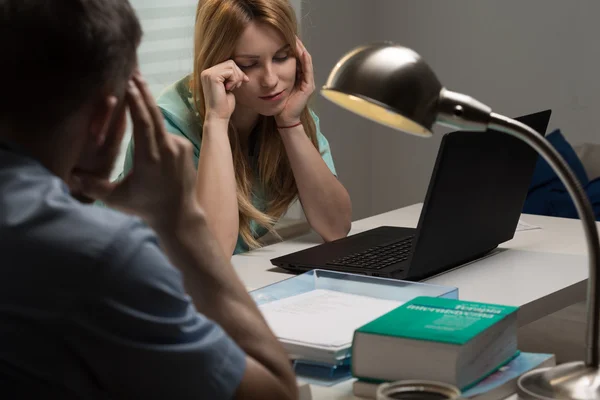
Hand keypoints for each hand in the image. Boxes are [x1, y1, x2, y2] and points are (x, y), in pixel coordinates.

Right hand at [76, 73, 200, 229]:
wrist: (180, 215)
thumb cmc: (146, 207)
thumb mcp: (117, 199)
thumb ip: (93, 187)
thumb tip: (71, 175)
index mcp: (151, 157)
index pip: (144, 123)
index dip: (136, 102)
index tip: (129, 83)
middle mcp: (168, 148)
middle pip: (154, 114)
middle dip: (143, 91)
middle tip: (134, 71)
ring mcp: (180, 146)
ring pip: (160, 124)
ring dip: (148, 108)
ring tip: (136, 89)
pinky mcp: (186, 147)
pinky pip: (167, 134)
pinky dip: (156, 128)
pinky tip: (146, 124)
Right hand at [201, 60, 248, 121]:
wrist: (218, 116)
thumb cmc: (224, 105)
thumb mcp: (228, 86)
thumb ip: (230, 76)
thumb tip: (240, 69)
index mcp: (209, 74)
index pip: (227, 64)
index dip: (238, 72)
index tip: (243, 81)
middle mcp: (206, 72)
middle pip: (230, 62)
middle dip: (238, 74)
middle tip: (238, 86)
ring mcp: (208, 74)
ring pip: (231, 65)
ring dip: (237, 77)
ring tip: (233, 88)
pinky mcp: (212, 77)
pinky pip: (230, 71)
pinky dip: (234, 80)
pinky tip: (229, 89)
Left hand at [275, 37, 314, 126]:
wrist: (284, 118)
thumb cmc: (279, 104)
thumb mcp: (276, 85)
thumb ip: (275, 75)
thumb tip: (265, 63)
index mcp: (298, 77)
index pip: (296, 58)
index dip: (292, 47)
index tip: (285, 36)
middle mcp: (304, 78)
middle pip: (302, 57)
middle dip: (297, 45)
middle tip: (291, 33)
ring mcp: (308, 82)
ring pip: (306, 60)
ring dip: (301, 49)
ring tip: (295, 38)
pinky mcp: (308, 87)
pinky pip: (307, 69)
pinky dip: (304, 59)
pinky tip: (300, 51)